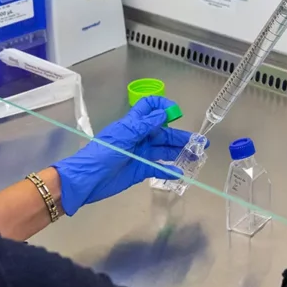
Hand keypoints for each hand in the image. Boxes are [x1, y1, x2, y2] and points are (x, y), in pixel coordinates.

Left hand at [52, 96, 200, 214]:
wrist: (86, 180)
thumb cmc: (102, 154)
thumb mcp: (123, 137)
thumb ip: (143, 126)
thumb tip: (163, 113)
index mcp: (132, 124)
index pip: (149, 108)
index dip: (163, 107)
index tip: (176, 113)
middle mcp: (139, 137)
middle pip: (163, 132)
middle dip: (180, 136)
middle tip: (200, 143)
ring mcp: (140, 154)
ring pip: (163, 150)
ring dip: (179, 152)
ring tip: (196, 156)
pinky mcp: (139, 170)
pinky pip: (157, 168)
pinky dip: (169, 170)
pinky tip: (180, 172)